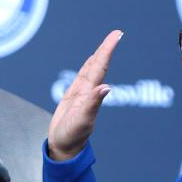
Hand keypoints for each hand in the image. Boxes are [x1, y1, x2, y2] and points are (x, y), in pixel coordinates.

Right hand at [47, 30, 122, 160]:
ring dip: (99, 56)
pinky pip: (81, 78)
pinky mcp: (73, 98)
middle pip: (98, 65)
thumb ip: (93, 104)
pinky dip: (87, 68)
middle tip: (116, 33)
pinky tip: (91, 63)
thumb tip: (106, 87)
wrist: (64, 148)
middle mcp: (88, 92)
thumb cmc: (72, 137)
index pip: (101, 67)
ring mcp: (81, 94)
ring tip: (107, 44)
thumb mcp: (82, 121)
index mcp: (91, 94)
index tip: (117, 35)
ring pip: (91, 70)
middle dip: (106, 49)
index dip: (107, 50)